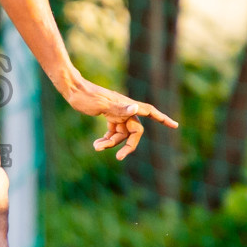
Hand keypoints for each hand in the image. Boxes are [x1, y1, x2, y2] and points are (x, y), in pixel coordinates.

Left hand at [61, 77, 178, 160]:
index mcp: (127, 105)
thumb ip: (119, 108)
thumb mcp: (101, 103)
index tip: (175, 125)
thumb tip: (136, 108)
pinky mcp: (107, 116)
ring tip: (96, 147)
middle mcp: (124, 109)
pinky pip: (113, 132)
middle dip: (127, 145)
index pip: (149, 111)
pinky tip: (96, 145)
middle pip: (134, 131)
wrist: (72, 88)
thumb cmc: (86, 95)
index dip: (162, 118)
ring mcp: (116, 113)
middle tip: (119, 157)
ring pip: (121, 134)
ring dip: (111, 143)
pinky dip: (106, 140)